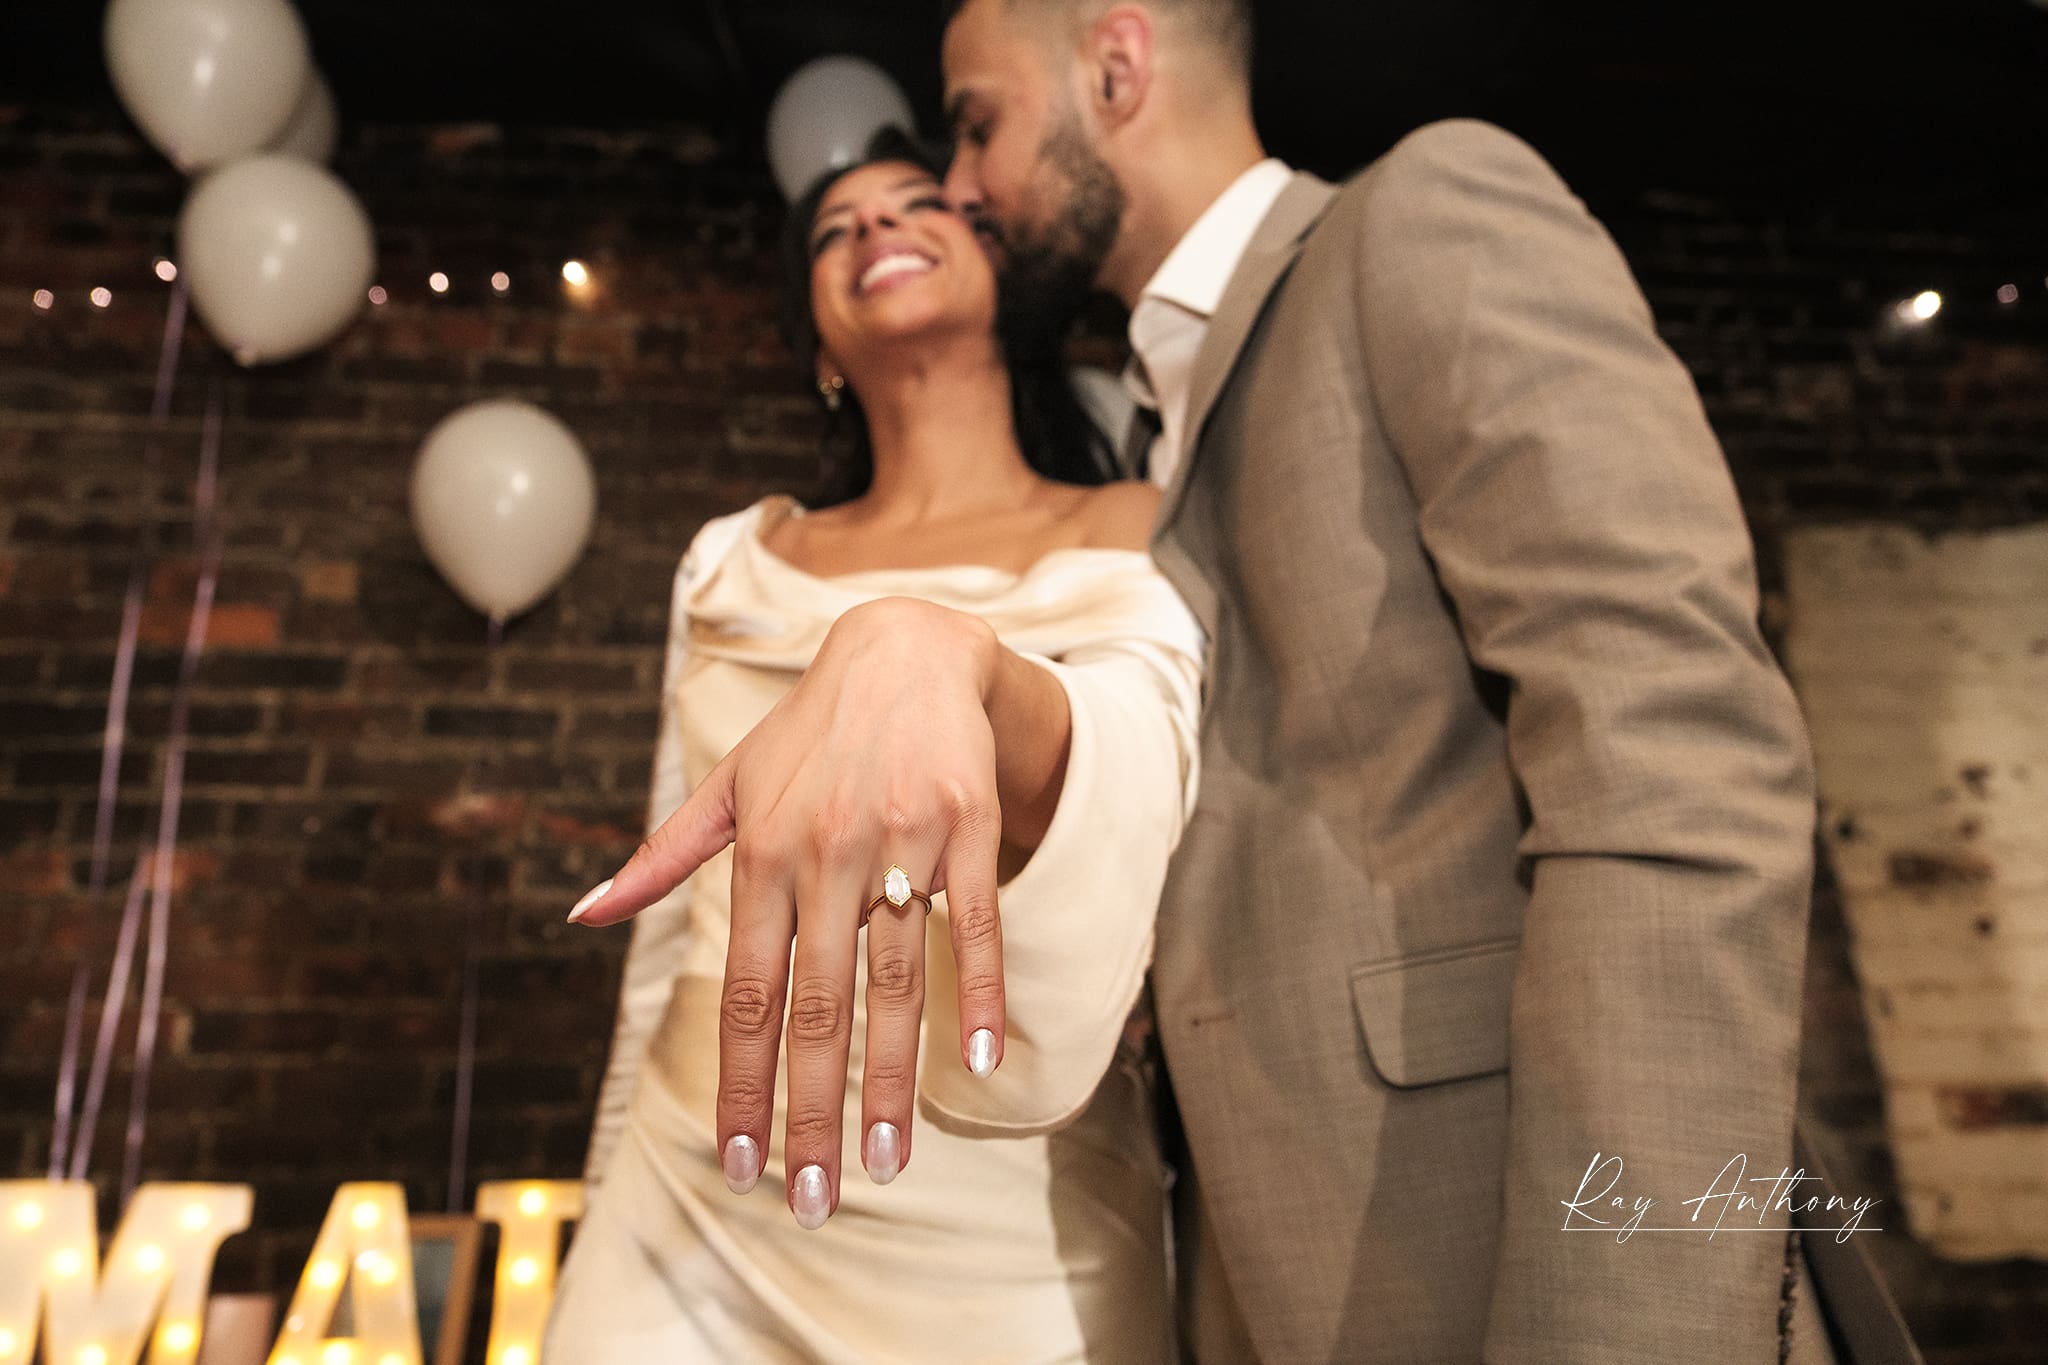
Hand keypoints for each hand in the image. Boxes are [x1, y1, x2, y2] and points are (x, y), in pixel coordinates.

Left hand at [570, 596, 1009, 1227]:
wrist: (903, 647)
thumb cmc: (807, 733)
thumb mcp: (726, 786)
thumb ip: (659, 857)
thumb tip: (581, 914)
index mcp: (759, 853)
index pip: (750, 993)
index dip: (744, 1083)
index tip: (739, 1163)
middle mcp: (825, 852)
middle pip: (819, 1007)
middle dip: (810, 1111)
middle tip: (809, 1199)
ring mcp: (903, 841)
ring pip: (896, 981)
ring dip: (890, 1081)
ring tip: (883, 1163)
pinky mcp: (966, 826)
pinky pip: (973, 924)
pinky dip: (980, 993)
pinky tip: (980, 1061)